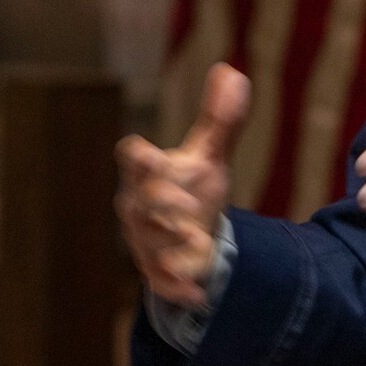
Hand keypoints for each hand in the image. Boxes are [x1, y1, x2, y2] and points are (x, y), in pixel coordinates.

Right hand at [115, 62, 249, 307]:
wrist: (195, 238)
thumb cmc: (194, 189)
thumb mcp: (211, 155)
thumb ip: (221, 118)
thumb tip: (231, 71)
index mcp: (149, 173)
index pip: (133, 160)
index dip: (140, 160)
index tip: (151, 158)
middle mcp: (140, 207)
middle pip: (139, 202)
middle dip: (160, 203)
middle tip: (187, 205)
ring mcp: (146, 242)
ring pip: (148, 243)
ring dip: (171, 241)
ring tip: (198, 240)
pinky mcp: (159, 272)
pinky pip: (162, 282)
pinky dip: (178, 288)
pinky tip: (198, 294)